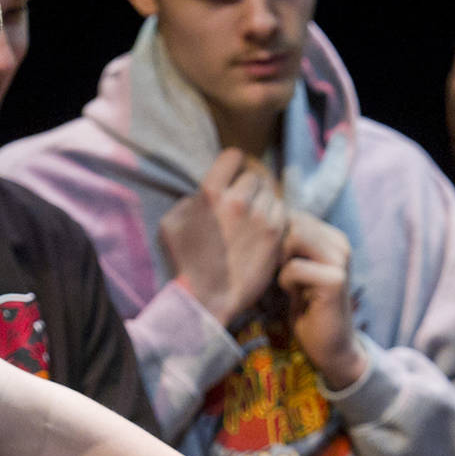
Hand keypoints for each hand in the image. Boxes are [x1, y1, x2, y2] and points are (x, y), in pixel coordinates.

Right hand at [160, 147, 287, 326]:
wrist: (206, 299)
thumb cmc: (184, 263)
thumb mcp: (171, 224)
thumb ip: (189, 200)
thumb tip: (203, 193)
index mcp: (211, 192)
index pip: (234, 156)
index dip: (233, 165)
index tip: (232, 177)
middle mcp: (238, 200)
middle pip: (255, 176)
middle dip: (248, 187)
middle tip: (243, 203)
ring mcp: (261, 217)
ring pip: (271, 193)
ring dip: (263, 202)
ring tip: (253, 219)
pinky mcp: (276, 235)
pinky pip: (282, 212)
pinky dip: (275, 218)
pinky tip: (264, 231)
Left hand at [279, 212, 365, 388]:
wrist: (328, 345)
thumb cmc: (302, 306)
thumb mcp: (291, 268)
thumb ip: (282, 243)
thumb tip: (251, 218)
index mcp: (330, 236)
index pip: (290, 214)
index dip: (270, 234)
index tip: (267, 261)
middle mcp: (339, 242)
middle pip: (290, 222)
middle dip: (272, 247)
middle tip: (274, 274)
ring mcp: (340, 259)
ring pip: (291, 239)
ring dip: (279, 263)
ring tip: (286, 283)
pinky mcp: (335, 280)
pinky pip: (293, 268)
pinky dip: (286, 283)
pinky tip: (295, 297)